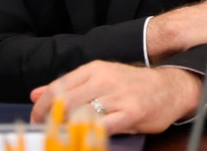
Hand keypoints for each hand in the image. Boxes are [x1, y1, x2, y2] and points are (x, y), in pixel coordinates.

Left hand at [29, 61, 199, 134]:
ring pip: (81, 113)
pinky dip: (89, 134)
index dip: (42, 106)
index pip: (59, 86)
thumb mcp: (99, 79)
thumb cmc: (132, 86)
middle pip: (66, 101)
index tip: (37, 118)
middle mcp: (105, 79)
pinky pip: (102, 126)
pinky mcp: (131, 112)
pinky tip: (85, 137)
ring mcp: (119, 96)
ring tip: (63, 135)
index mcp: (95, 69)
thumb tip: (36, 94)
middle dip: (51, 119)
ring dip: (67, 128)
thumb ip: (69, 87)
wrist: (170, 88)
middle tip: (47, 130)